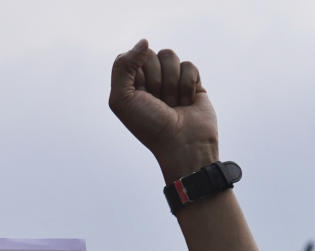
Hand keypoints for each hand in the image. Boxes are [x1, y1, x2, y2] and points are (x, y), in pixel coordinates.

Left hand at [109, 40, 217, 181]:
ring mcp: (171, 79)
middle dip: (155, 79)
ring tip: (172, 104)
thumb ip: (123, 66)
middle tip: (159, 103)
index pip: (133, 57)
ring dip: (172, 83)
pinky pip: (189, 65)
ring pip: (170, 56)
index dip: (138, 76)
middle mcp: (150, 79)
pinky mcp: (192, 82)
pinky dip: (188, 85)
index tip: (141, 97)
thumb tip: (145, 41)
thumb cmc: (148, 126)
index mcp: (130, 82)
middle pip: (152, 54)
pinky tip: (187, 102)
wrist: (181, 144)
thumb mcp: (122, 99)